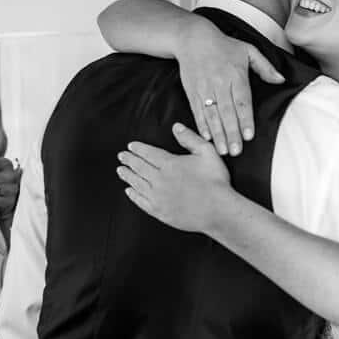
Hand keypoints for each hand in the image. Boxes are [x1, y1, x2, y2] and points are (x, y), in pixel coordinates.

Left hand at [118, 122, 232, 233]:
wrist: (218, 210)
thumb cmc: (215, 181)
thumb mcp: (208, 152)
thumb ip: (190, 138)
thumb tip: (176, 127)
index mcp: (170, 164)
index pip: (148, 153)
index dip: (138, 149)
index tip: (131, 146)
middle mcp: (159, 180)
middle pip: (139, 167)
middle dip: (129, 160)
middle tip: (121, 156)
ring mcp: (157, 197)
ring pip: (137, 183)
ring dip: (127, 175)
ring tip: (121, 170)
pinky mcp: (159, 211)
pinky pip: (140, 201)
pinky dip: (133, 195)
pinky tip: (129, 191)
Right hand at [176, 16, 283, 156]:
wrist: (193, 38)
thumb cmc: (224, 45)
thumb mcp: (248, 50)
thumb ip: (265, 67)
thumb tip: (280, 79)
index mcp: (236, 74)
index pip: (242, 101)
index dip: (245, 119)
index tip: (248, 135)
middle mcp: (219, 83)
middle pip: (226, 112)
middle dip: (231, 133)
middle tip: (236, 151)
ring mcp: (204, 88)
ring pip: (211, 115)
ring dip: (217, 134)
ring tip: (222, 150)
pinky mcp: (193, 91)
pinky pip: (197, 111)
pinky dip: (201, 125)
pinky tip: (206, 138)